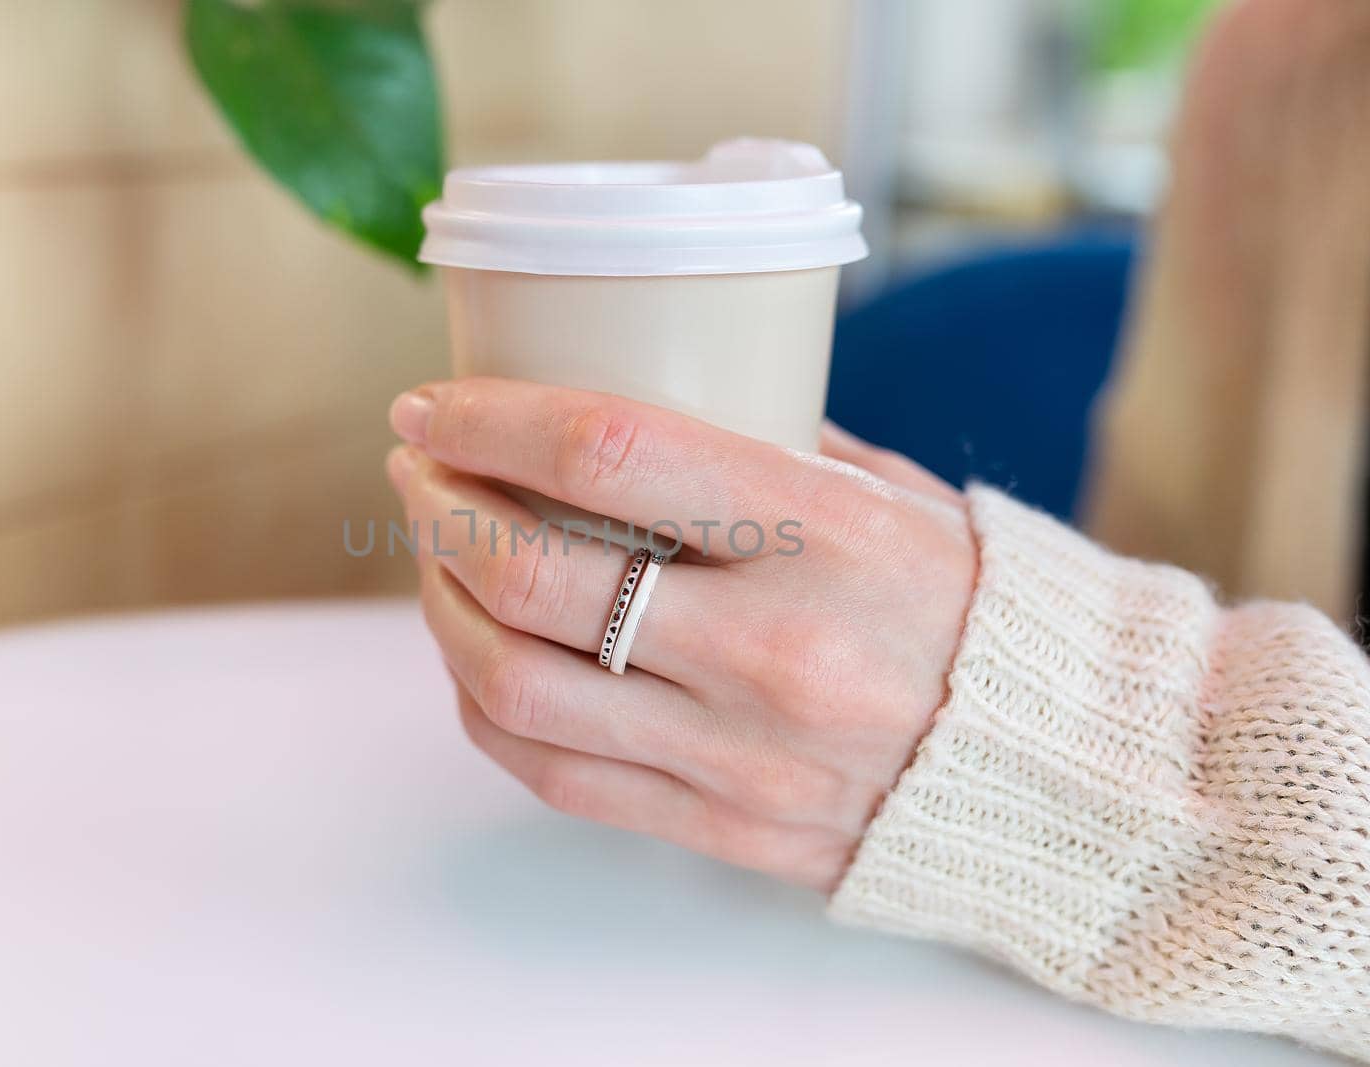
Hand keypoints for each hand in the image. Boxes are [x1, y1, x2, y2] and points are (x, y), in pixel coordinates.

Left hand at [385, 378, 977, 892]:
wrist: (1070, 774)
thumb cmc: (977, 604)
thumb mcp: (893, 494)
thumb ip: (766, 449)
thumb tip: (634, 404)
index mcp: (829, 534)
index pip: (609, 451)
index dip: (490, 417)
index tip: (432, 401)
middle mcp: (775, 650)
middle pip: (532, 571)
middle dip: (438, 506)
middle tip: (416, 467)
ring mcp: (742, 754)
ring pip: (514, 683)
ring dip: (441, 607)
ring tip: (434, 558)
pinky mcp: (724, 829)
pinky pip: (554, 771)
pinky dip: (485, 706)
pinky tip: (477, 655)